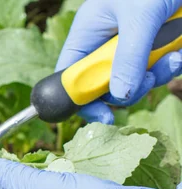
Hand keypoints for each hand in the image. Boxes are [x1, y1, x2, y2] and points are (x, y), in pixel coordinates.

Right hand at [57, 0, 181, 123]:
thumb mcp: (140, 17)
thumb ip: (129, 56)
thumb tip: (122, 96)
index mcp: (89, 33)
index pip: (72, 76)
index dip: (81, 99)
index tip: (103, 116)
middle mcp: (106, 43)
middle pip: (106, 85)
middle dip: (129, 88)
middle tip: (148, 81)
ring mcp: (131, 47)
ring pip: (136, 80)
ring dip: (158, 74)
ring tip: (174, 56)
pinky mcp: (154, 48)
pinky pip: (158, 69)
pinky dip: (171, 65)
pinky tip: (179, 51)